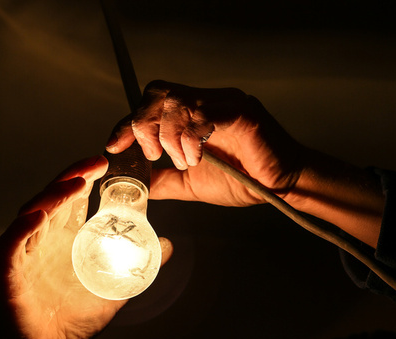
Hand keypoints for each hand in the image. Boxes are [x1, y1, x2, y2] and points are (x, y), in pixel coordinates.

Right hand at [0, 155, 171, 338]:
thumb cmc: (73, 319)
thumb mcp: (114, 288)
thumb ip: (137, 266)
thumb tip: (166, 245)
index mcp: (65, 239)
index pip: (73, 199)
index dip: (87, 178)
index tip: (106, 163)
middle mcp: (42, 240)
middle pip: (53, 199)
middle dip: (73, 178)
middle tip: (95, 163)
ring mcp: (24, 256)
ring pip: (31, 215)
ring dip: (51, 197)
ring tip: (74, 183)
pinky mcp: (8, 275)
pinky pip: (11, 247)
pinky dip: (22, 230)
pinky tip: (37, 216)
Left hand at [106, 80, 305, 206]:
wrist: (281, 189)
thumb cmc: (243, 181)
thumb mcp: (191, 182)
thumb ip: (163, 179)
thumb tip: (135, 183)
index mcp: (194, 112)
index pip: (151, 103)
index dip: (127, 122)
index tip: (114, 145)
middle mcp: (208, 100)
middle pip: (158, 92)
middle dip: (144, 124)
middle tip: (153, 154)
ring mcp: (225, 102)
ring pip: (177, 101)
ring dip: (170, 136)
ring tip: (185, 161)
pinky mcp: (242, 112)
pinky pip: (203, 114)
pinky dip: (191, 139)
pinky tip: (199, 158)